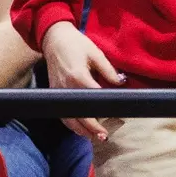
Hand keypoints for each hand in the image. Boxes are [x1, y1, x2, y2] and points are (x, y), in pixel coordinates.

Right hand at [42, 20, 125, 140]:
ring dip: (80, 129)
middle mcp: (66, 88)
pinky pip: (61, 113)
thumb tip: (122, 83)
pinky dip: (70, 123)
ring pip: (67, 118)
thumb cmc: (77, 44)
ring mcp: (58, 92)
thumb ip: (108, 70)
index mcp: (78, 77)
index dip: (102, 110)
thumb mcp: (96, 54)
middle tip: (104, 136)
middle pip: (78, 114)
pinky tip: (80, 129)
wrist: (54, 39)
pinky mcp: (54, 93)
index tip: (113, 119)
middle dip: (91, 128)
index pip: (92, 99)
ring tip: (93, 137)